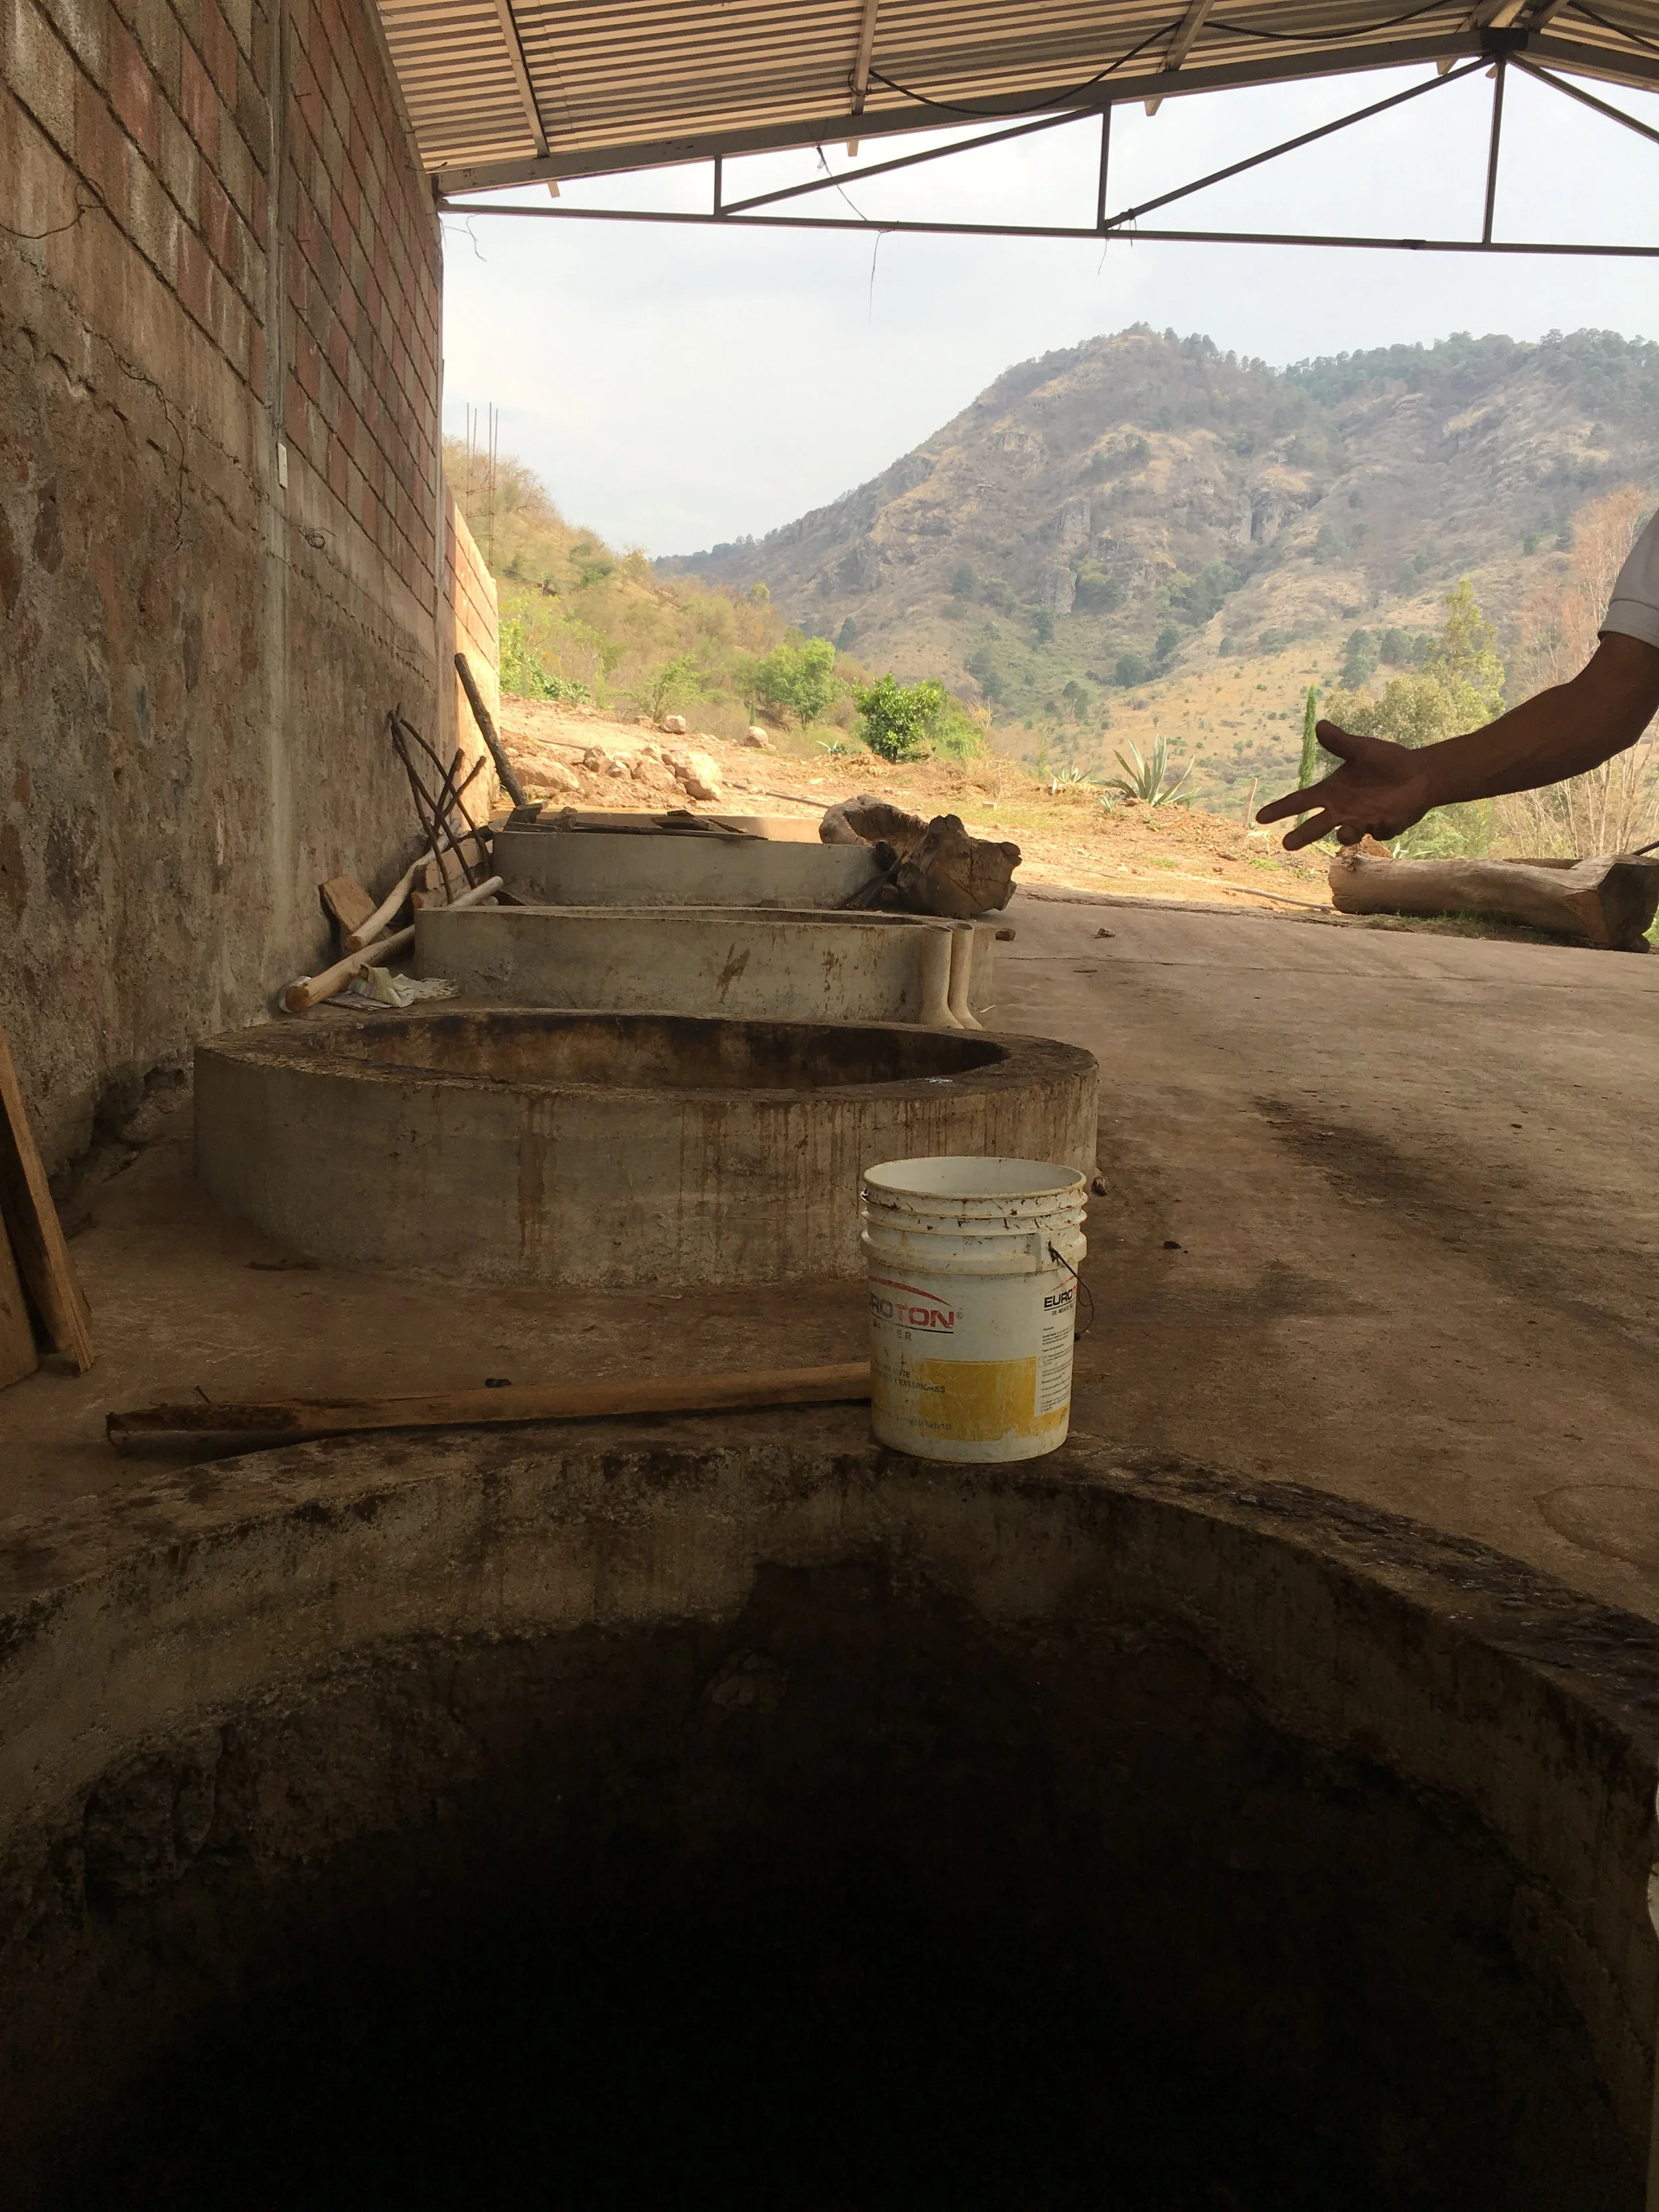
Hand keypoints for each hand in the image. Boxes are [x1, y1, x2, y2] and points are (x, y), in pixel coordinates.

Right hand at [1256, 723, 1436, 850]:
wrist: (1419, 773)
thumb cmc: (1388, 760)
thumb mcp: (1363, 749)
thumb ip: (1341, 742)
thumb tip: (1320, 725)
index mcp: (1331, 792)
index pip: (1300, 802)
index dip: (1281, 809)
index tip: (1261, 817)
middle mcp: (1342, 810)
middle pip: (1315, 826)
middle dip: (1301, 835)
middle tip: (1286, 844)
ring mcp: (1361, 822)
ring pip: (1345, 835)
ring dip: (1344, 835)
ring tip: (1345, 832)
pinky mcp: (1381, 828)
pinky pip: (1376, 832)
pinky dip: (1381, 826)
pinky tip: (1389, 816)